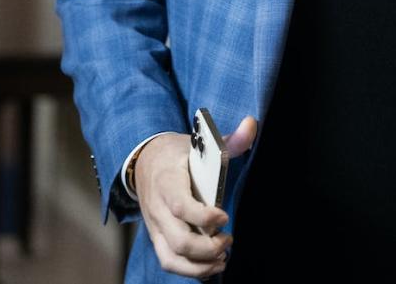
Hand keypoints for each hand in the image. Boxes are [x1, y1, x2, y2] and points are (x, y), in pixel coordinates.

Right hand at [135, 116, 258, 278]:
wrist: (144, 161)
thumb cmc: (177, 154)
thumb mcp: (199, 143)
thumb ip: (227, 141)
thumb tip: (251, 125)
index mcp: (167, 182)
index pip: (180, 206)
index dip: (204, 217)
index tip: (224, 216)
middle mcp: (158, 209)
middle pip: (178, 240)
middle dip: (207, 247)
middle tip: (228, 239)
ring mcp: (156, 226)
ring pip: (171, 258)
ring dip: (200, 265)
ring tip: (223, 257)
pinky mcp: (158, 237)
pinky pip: (170, 261)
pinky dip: (191, 270)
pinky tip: (213, 263)